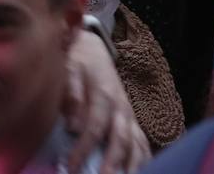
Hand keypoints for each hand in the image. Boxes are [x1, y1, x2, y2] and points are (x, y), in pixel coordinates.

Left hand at [64, 32, 148, 173]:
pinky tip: (140, 173)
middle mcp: (121, 107)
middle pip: (121, 139)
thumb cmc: (78, 63)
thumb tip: (72, 126)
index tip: (71, 168)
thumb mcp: (69, 70)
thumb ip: (71, 94)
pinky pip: (143, 143)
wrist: (93, 51)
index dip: (84, 149)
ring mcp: (129, 115)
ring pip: (137, 144)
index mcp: (104, 95)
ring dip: (133, 166)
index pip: (95, 127)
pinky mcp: (132, 122)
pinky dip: (143, 160)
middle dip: (113, 163)